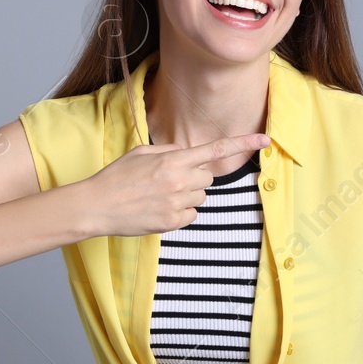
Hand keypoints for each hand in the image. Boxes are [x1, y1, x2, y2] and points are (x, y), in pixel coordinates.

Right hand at [80, 132, 269, 236]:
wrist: (97, 206)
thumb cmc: (117, 177)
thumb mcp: (142, 153)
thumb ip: (169, 151)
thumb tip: (186, 153)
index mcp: (173, 160)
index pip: (216, 150)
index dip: (243, 143)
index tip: (265, 140)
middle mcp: (180, 181)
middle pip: (208, 178)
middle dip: (195, 177)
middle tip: (170, 180)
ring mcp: (177, 203)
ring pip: (201, 197)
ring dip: (188, 195)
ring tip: (160, 195)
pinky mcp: (173, 223)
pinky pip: (191, 215)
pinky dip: (181, 212)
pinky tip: (159, 208)